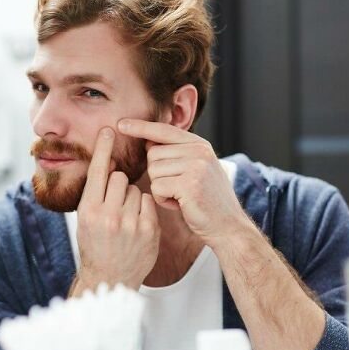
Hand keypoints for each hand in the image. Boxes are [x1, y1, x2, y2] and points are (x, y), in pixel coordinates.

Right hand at [73, 127, 159, 291]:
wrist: (110, 277)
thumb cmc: (95, 246)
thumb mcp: (86, 220)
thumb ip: (96, 194)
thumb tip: (111, 166)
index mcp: (88, 211)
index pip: (98, 172)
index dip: (103, 149)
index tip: (108, 130)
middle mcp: (108, 216)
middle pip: (119, 178)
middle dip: (118, 184)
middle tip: (114, 204)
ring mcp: (130, 223)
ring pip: (134, 189)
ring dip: (130, 198)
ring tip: (124, 219)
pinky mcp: (149, 229)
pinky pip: (148, 202)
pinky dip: (143, 208)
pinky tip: (136, 224)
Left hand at [118, 119, 249, 248]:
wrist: (228, 226)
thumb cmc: (206, 200)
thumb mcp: (195, 170)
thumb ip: (176, 154)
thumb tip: (148, 142)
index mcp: (199, 144)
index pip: (163, 130)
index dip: (140, 127)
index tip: (120, 123)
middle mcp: (199, 151)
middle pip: (153, 154)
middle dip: (157, 174)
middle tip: (178, 188)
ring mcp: (196, 166)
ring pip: (153, 171)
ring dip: (161, 188)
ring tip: (181, 197)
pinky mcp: (190, 184)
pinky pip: (157, 188)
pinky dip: (163, 200)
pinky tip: (180, 205)